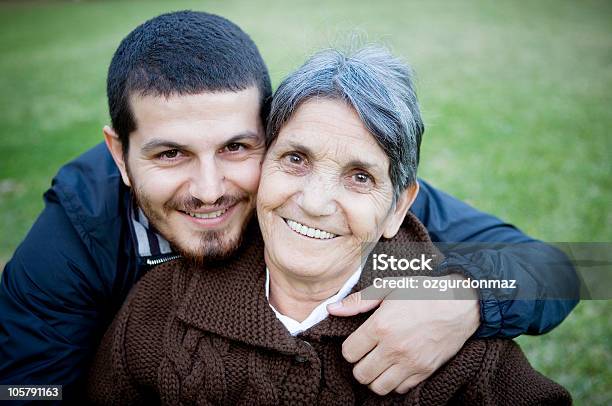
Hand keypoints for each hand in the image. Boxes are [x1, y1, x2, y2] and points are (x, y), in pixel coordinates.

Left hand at [327, 276, 479, 395]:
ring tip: (380, 362)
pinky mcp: (425, 371)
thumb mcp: (388, 288)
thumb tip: (331, 309)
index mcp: (381, 326)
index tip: (358, 342)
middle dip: (359, 365)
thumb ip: (358, 301)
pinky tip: (397, 366)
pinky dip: (395, 382)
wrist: (460, 304)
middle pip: (360, 373)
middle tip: (367, 354)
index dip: (350, 348)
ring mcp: (410, 362)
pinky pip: (400, 389)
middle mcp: (394, 348)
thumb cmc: (423, 292)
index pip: (349, 352)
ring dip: (375, 377)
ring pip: (378, 387)